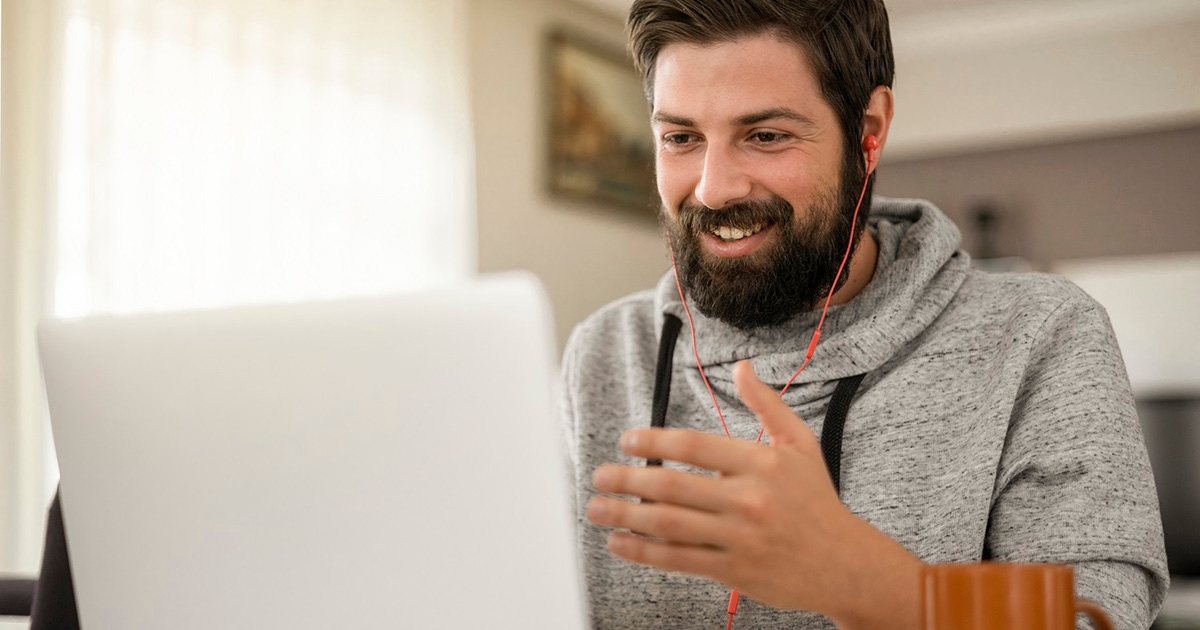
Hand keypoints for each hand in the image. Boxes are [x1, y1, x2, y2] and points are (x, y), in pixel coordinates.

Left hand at [586, 361, 922, 626]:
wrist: (845, 563)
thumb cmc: (816, 500)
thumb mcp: (801, 443)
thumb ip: (767, 404)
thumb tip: (742, 367)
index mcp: (762, 462)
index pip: (695, 445)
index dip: (654, 440)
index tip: (627, 441)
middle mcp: (749, 499)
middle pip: (672, 485)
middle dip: (627, 479)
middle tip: (598, 475)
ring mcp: (740, 537)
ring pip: (669, 524)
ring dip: (624, 515)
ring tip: (597, 507)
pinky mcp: (734, 570)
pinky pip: (678, 559)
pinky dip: (643, 551)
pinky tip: (619, 542)